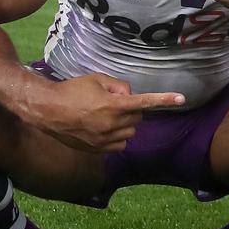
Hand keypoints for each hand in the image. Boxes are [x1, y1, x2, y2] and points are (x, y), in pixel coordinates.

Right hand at [26, 72, 184, 152]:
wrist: (47, 110)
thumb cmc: (72, 90)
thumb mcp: (97, 79)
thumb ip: (119, 86)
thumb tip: (129, 96)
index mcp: (113, 105)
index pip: (144, 102)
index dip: (164, 100)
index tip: (182, 98)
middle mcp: (111, 125)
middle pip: (137, 118)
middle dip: (131, 110)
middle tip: (112, 102)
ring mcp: (104, 140)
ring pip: (130, 133)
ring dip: (124, 124)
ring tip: (103, 115)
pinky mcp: (97, 150)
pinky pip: (119, 144)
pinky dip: (117, 137)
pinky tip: (101, 128)